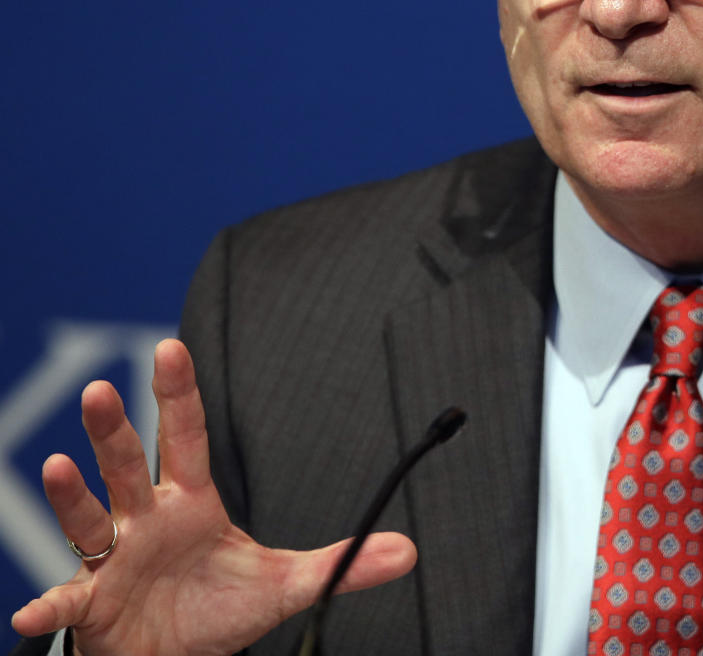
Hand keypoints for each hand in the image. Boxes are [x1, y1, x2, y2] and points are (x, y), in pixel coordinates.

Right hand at [10, 339, 416, 655]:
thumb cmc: (220, 608)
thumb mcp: (287, 584)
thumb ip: (343, 563)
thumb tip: (410, 551)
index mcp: (192, 502)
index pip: (187, 437)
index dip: (179, 394)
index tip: (170, 347)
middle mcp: (147, 519)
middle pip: (129, 464)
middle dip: (113, 429)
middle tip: (99, 387)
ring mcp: (115, 558)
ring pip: (89, 516)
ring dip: (71, 494)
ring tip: (57, 464)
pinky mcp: (94, 604)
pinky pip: (69, 599)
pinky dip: (50, 602)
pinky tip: (31, 611)